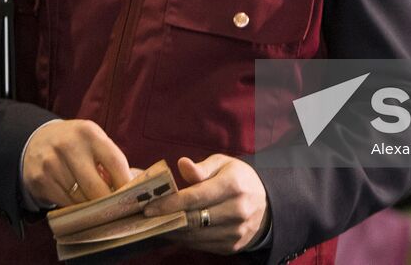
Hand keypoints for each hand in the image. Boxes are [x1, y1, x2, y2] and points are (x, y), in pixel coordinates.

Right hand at [23, 120, 131, 207]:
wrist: (37, 140)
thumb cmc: (75, 143)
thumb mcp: (94, 140)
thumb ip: (111, 160)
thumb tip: (131, 188)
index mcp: (88, 132)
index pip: (115, 162)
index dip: (126, 183)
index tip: (132, 196)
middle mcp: (68, 146)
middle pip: (97, 187)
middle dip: (108, 202)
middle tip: (115, 207)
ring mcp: (51, 164)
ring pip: (80, 199)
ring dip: (90, 204)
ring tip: (92, 198)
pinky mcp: (40, 180)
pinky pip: (65, 203)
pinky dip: (74, 205)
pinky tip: (75, 196)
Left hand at [143, 155, 269, 253]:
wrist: (265, 203)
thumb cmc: (237, 178)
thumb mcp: (222, 164)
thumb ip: (201, 168)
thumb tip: (181, 164)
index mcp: (233, 185)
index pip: (195, 197)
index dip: (170, 204)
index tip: (149, 207)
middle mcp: (237, 210)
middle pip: (194, 219)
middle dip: (166, 220)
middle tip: (145, 218)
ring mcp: (236, 231)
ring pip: (196, 236)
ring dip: (173, 232)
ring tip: (156, 224)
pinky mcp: (232, 246)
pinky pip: (203, 246)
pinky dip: (186, 240)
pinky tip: (174, 231)